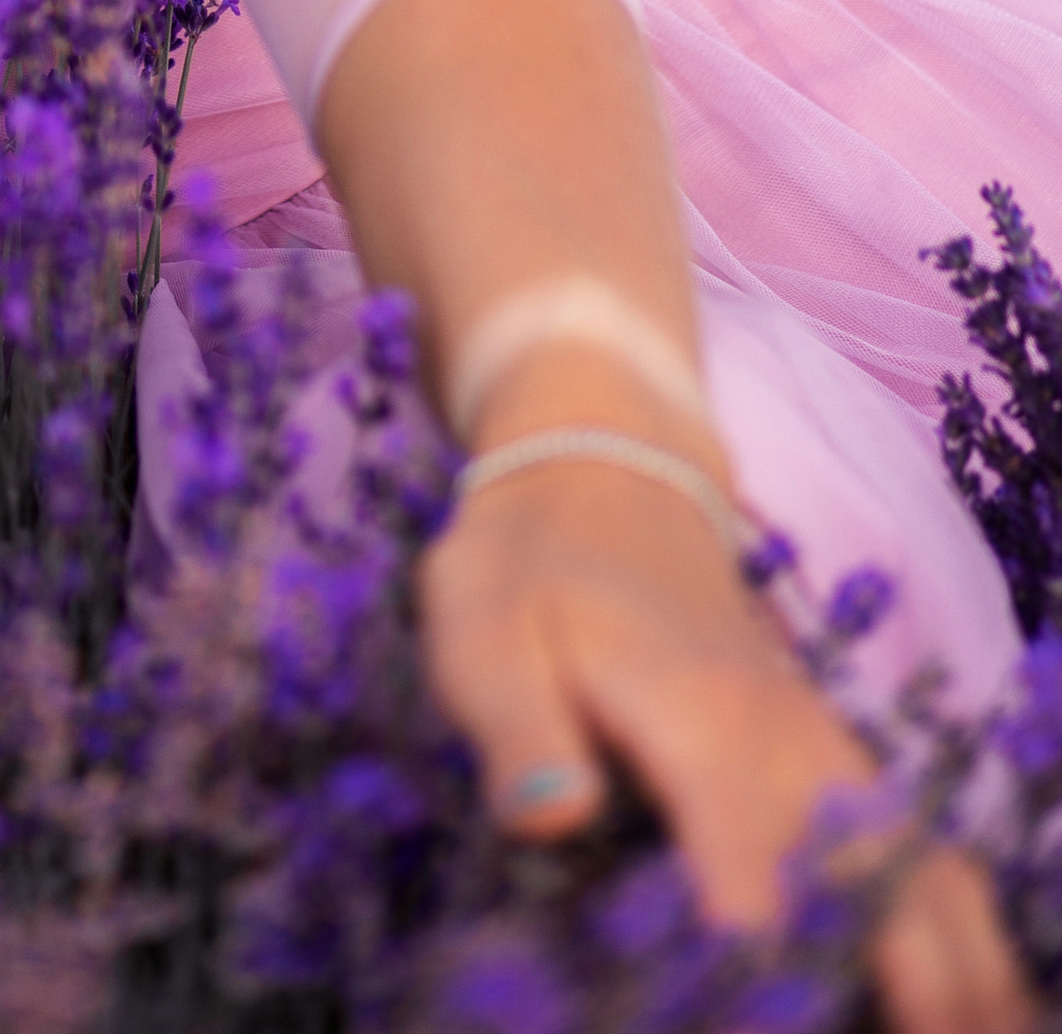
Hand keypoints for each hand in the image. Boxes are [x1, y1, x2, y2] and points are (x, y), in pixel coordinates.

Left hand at [420, 450, 1028, 1033]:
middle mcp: (788, 746)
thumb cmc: (527, 569)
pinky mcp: (838, 763)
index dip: (754, 970)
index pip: (750, 881)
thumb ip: (517, 732)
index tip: (742, 1018)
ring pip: (922, 874)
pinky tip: (964, 994)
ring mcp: (825, 752)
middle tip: (902, 1030)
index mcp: (701, 724)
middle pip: (871, 892)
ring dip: (952, 967)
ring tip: (959, 1029)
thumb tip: (548, 820)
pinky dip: (956, 926)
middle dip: (896, 983)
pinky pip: (924, 854)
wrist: (601, 469)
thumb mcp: (482, 633)